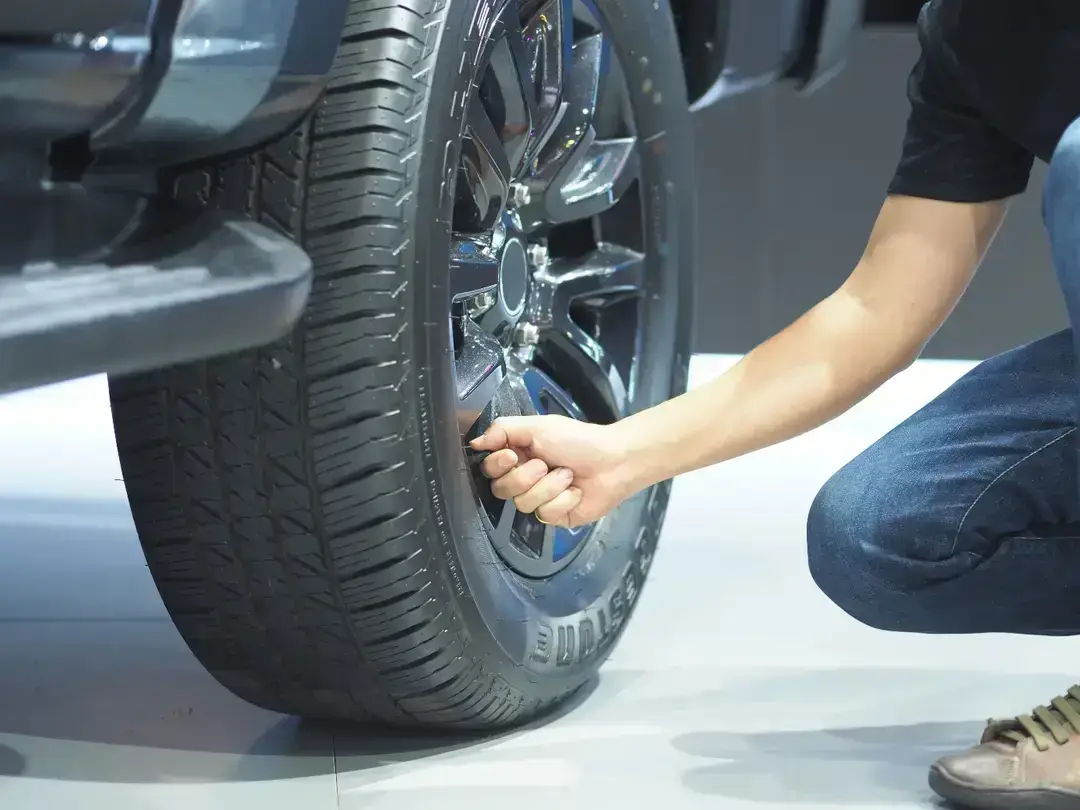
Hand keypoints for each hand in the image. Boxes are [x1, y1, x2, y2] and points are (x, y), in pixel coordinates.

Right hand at [469, 415, 638, 527]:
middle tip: (545, 464)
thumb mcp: (538, 426)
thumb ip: (503, 429)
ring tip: (567, 475)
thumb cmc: (579, 441)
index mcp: (518, 455)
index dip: (497, 465)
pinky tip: (576, 491)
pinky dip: (564, 500)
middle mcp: (525, 479)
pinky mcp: (555, 516)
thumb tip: (476, 442)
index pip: (489, 468)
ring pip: (523, 503)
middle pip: (501, 490)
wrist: (614, 461)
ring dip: (549, 486)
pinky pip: (546, 514)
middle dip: (525, 477)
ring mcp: (539, 500)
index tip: (511, 456)